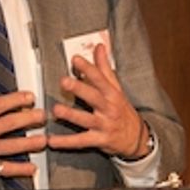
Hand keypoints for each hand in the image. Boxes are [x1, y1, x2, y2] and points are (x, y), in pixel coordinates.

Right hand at [0, 80, 45, 189]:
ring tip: (43, 140)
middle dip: (29, 119)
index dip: (17, 100)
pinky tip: (31, 168)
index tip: (29, 98)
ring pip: (11, 145)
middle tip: (42, 116)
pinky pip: (5, 168)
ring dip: (30, 143)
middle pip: (10, 123)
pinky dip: (19, 169)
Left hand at [48, 43, 144, 157]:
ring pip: (86, 120)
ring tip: (56, 110)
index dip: (88, 68)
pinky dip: (66, 142)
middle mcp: (108, 108)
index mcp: (112, 94)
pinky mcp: (99, 141)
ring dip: (71, 115)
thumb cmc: (122, 111)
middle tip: (64, 81)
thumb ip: (104, 68)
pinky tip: (53, 140)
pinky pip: (81, 141)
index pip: (100, 79)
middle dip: (79, 89)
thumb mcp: (116, 88)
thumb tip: (99, 47)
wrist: (137, 138)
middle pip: (93, 97)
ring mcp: (104, 125)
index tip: (76, 59)